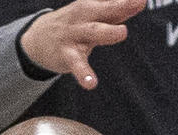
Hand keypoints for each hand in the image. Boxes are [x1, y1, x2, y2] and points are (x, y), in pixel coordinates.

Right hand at [19, 0, 145, 90]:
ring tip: (122, 32)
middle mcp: (82, 18)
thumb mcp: (92, 15)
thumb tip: (140, 2)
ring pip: (92, 33)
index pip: (111, 1)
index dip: (127, 0)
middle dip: (119, 6)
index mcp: (90, 6)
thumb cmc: (73, 24)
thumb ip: (115, 10)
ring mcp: (73, 35)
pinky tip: (91, 83)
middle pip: (102, 10)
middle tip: (138, 3)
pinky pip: (76, 65)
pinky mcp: (67, 55)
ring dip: (108, 32)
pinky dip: (83, 74)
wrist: (36, 39)